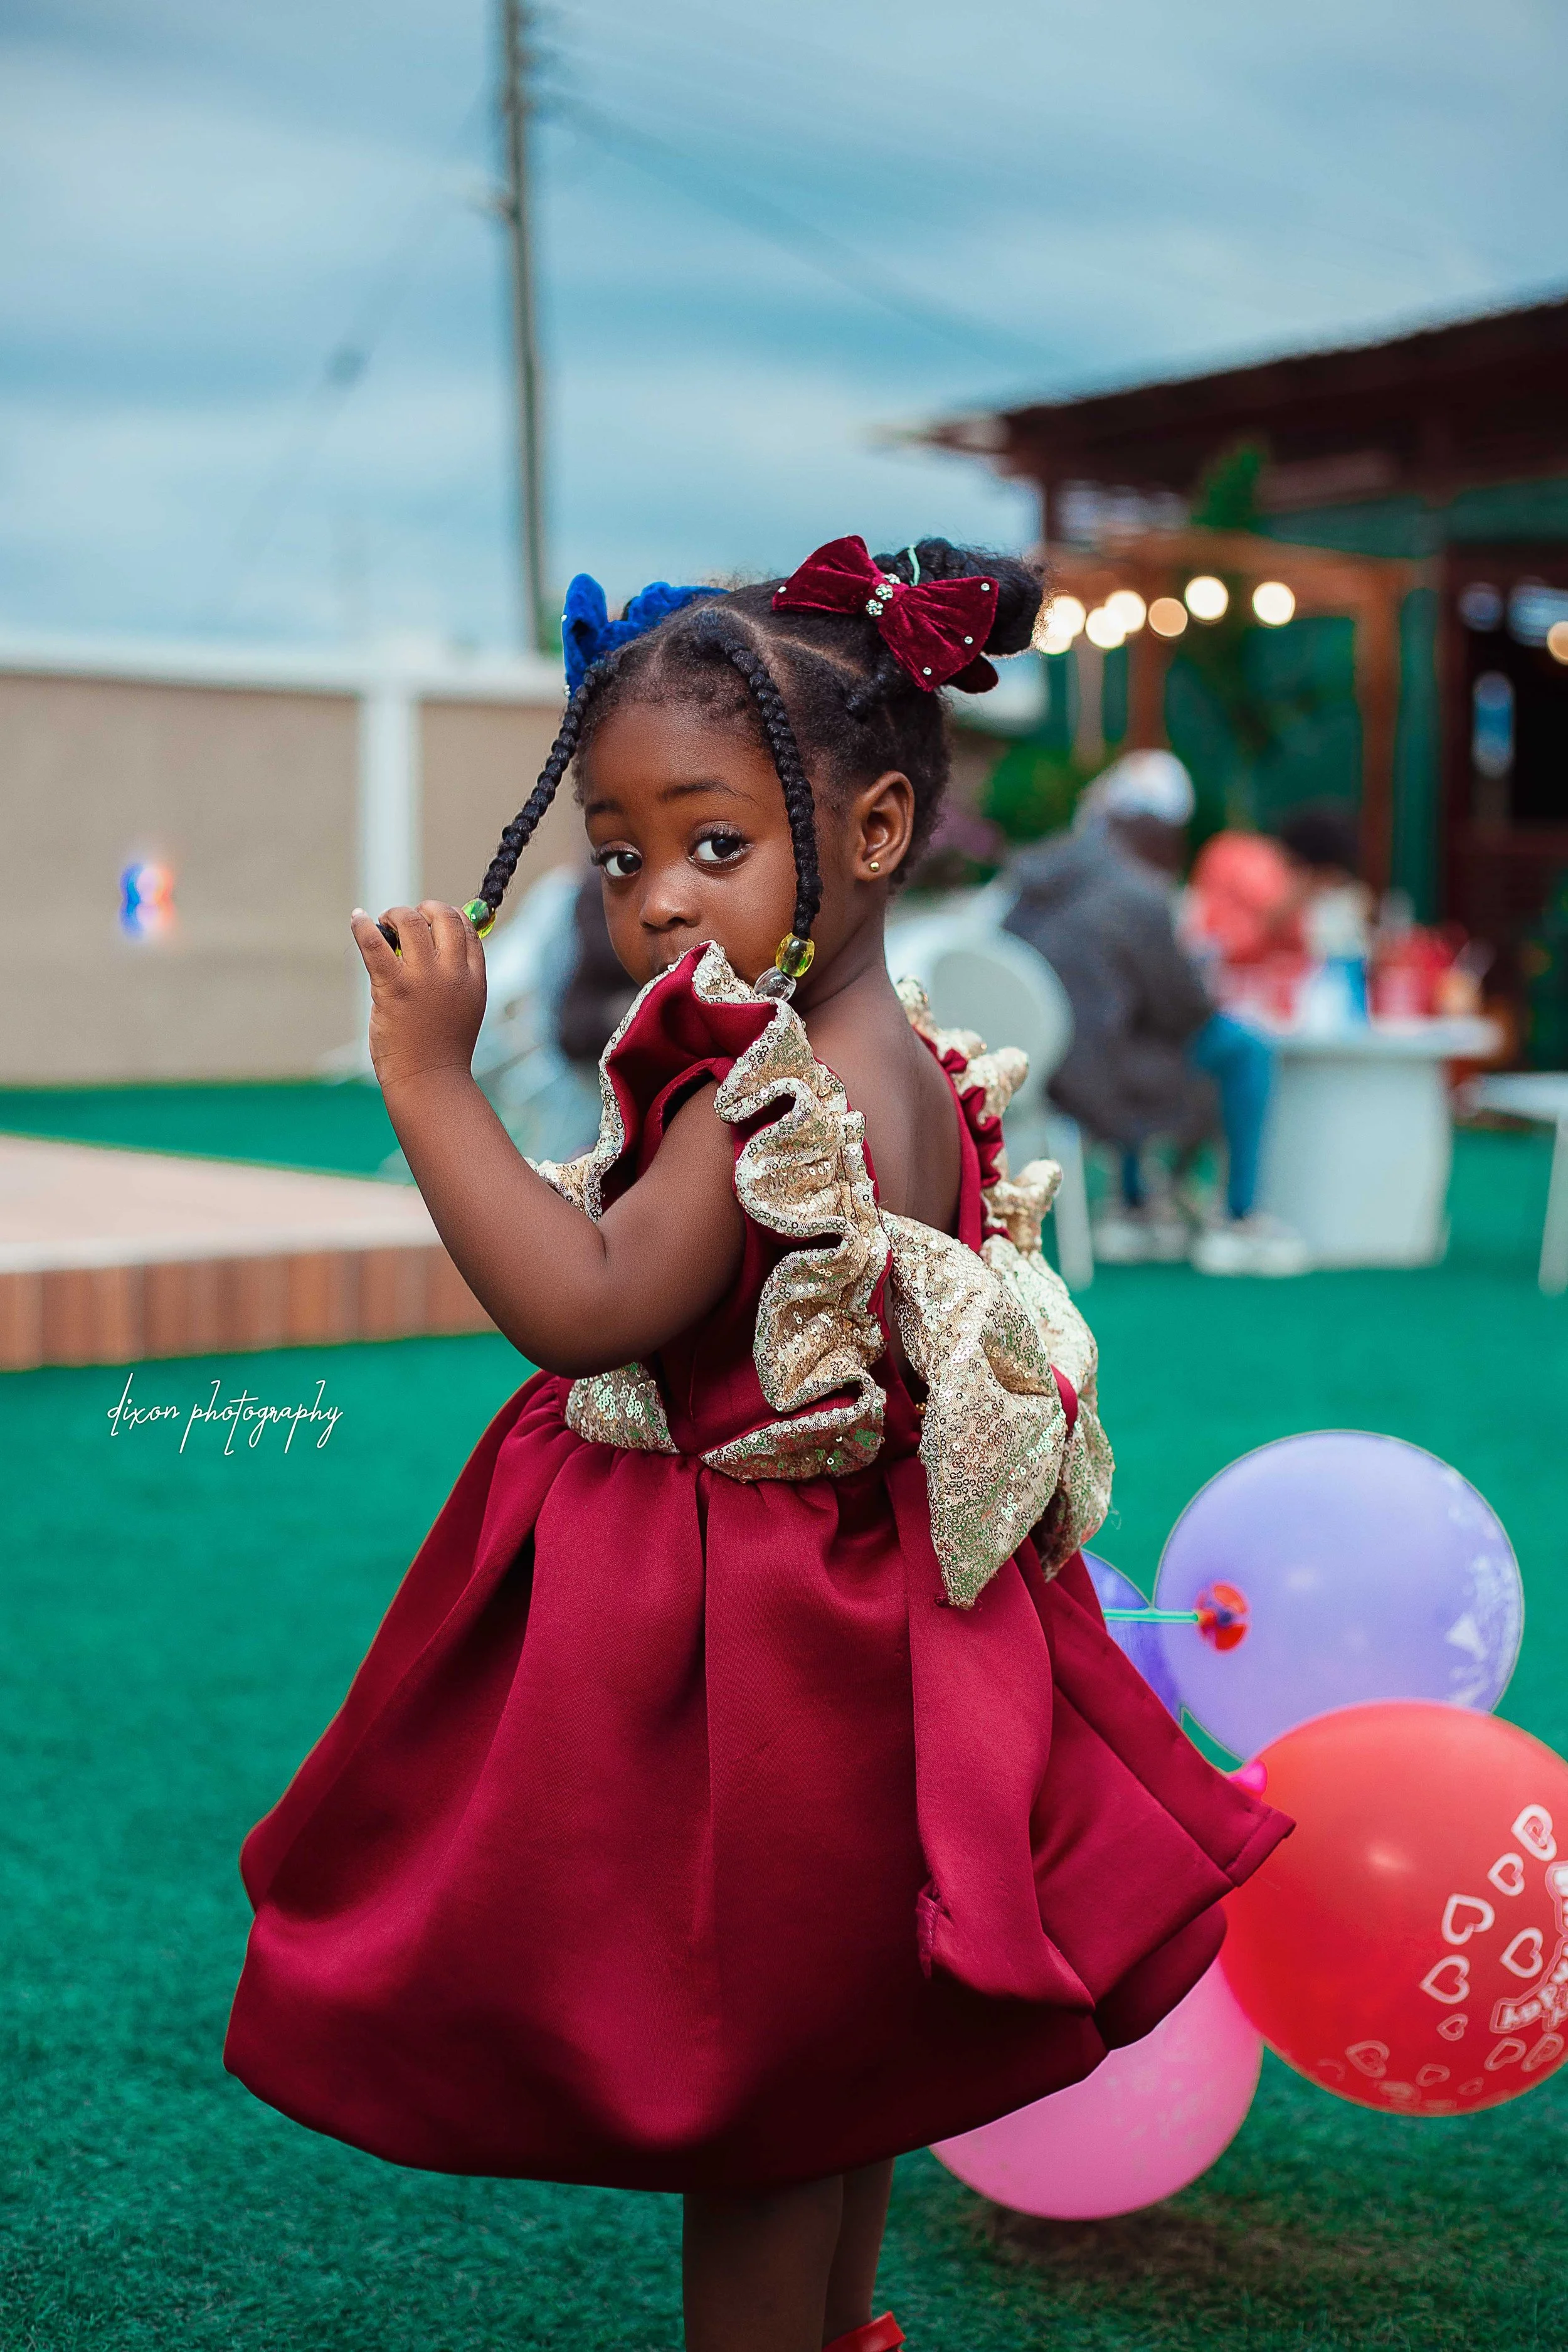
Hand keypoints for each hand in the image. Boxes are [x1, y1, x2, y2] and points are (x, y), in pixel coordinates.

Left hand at [350, 901, 486, 1091]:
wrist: (428, 1081)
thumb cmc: (441, 1048)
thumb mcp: (463, 1008)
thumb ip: (455, 977)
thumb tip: (433, 943)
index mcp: (474, 978)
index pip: (467, 929)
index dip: (449, 915)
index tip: (432, 918)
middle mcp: (453, 973)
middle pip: (443, 917)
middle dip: (424, 909)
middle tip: (405, 918)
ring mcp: (424, 979)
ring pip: (410, 922)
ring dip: (395, 915)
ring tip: (383, 923)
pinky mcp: (394, 987)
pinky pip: (374, 943)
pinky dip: (363, 925)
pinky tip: (357, 918)